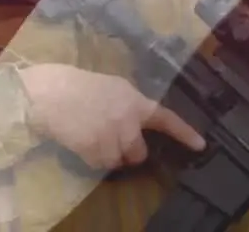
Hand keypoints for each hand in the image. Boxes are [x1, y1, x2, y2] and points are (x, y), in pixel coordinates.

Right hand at [20, 63, 205, 169]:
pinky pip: (100, 164)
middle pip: (139, 153)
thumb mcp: (107, 87)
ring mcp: (113, 137)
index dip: (184, 133)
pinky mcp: (96, 150)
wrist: (48, 93)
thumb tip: (132, 120)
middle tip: (108, 138)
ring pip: (119, 161)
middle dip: (127, 150)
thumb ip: (125, 103)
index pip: (165, 118)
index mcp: (134, 100)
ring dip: (107, 155)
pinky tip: (79, 141)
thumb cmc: (73, 84)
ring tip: (88, 137)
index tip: (200, 146)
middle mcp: (128, 121)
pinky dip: (91, 158)